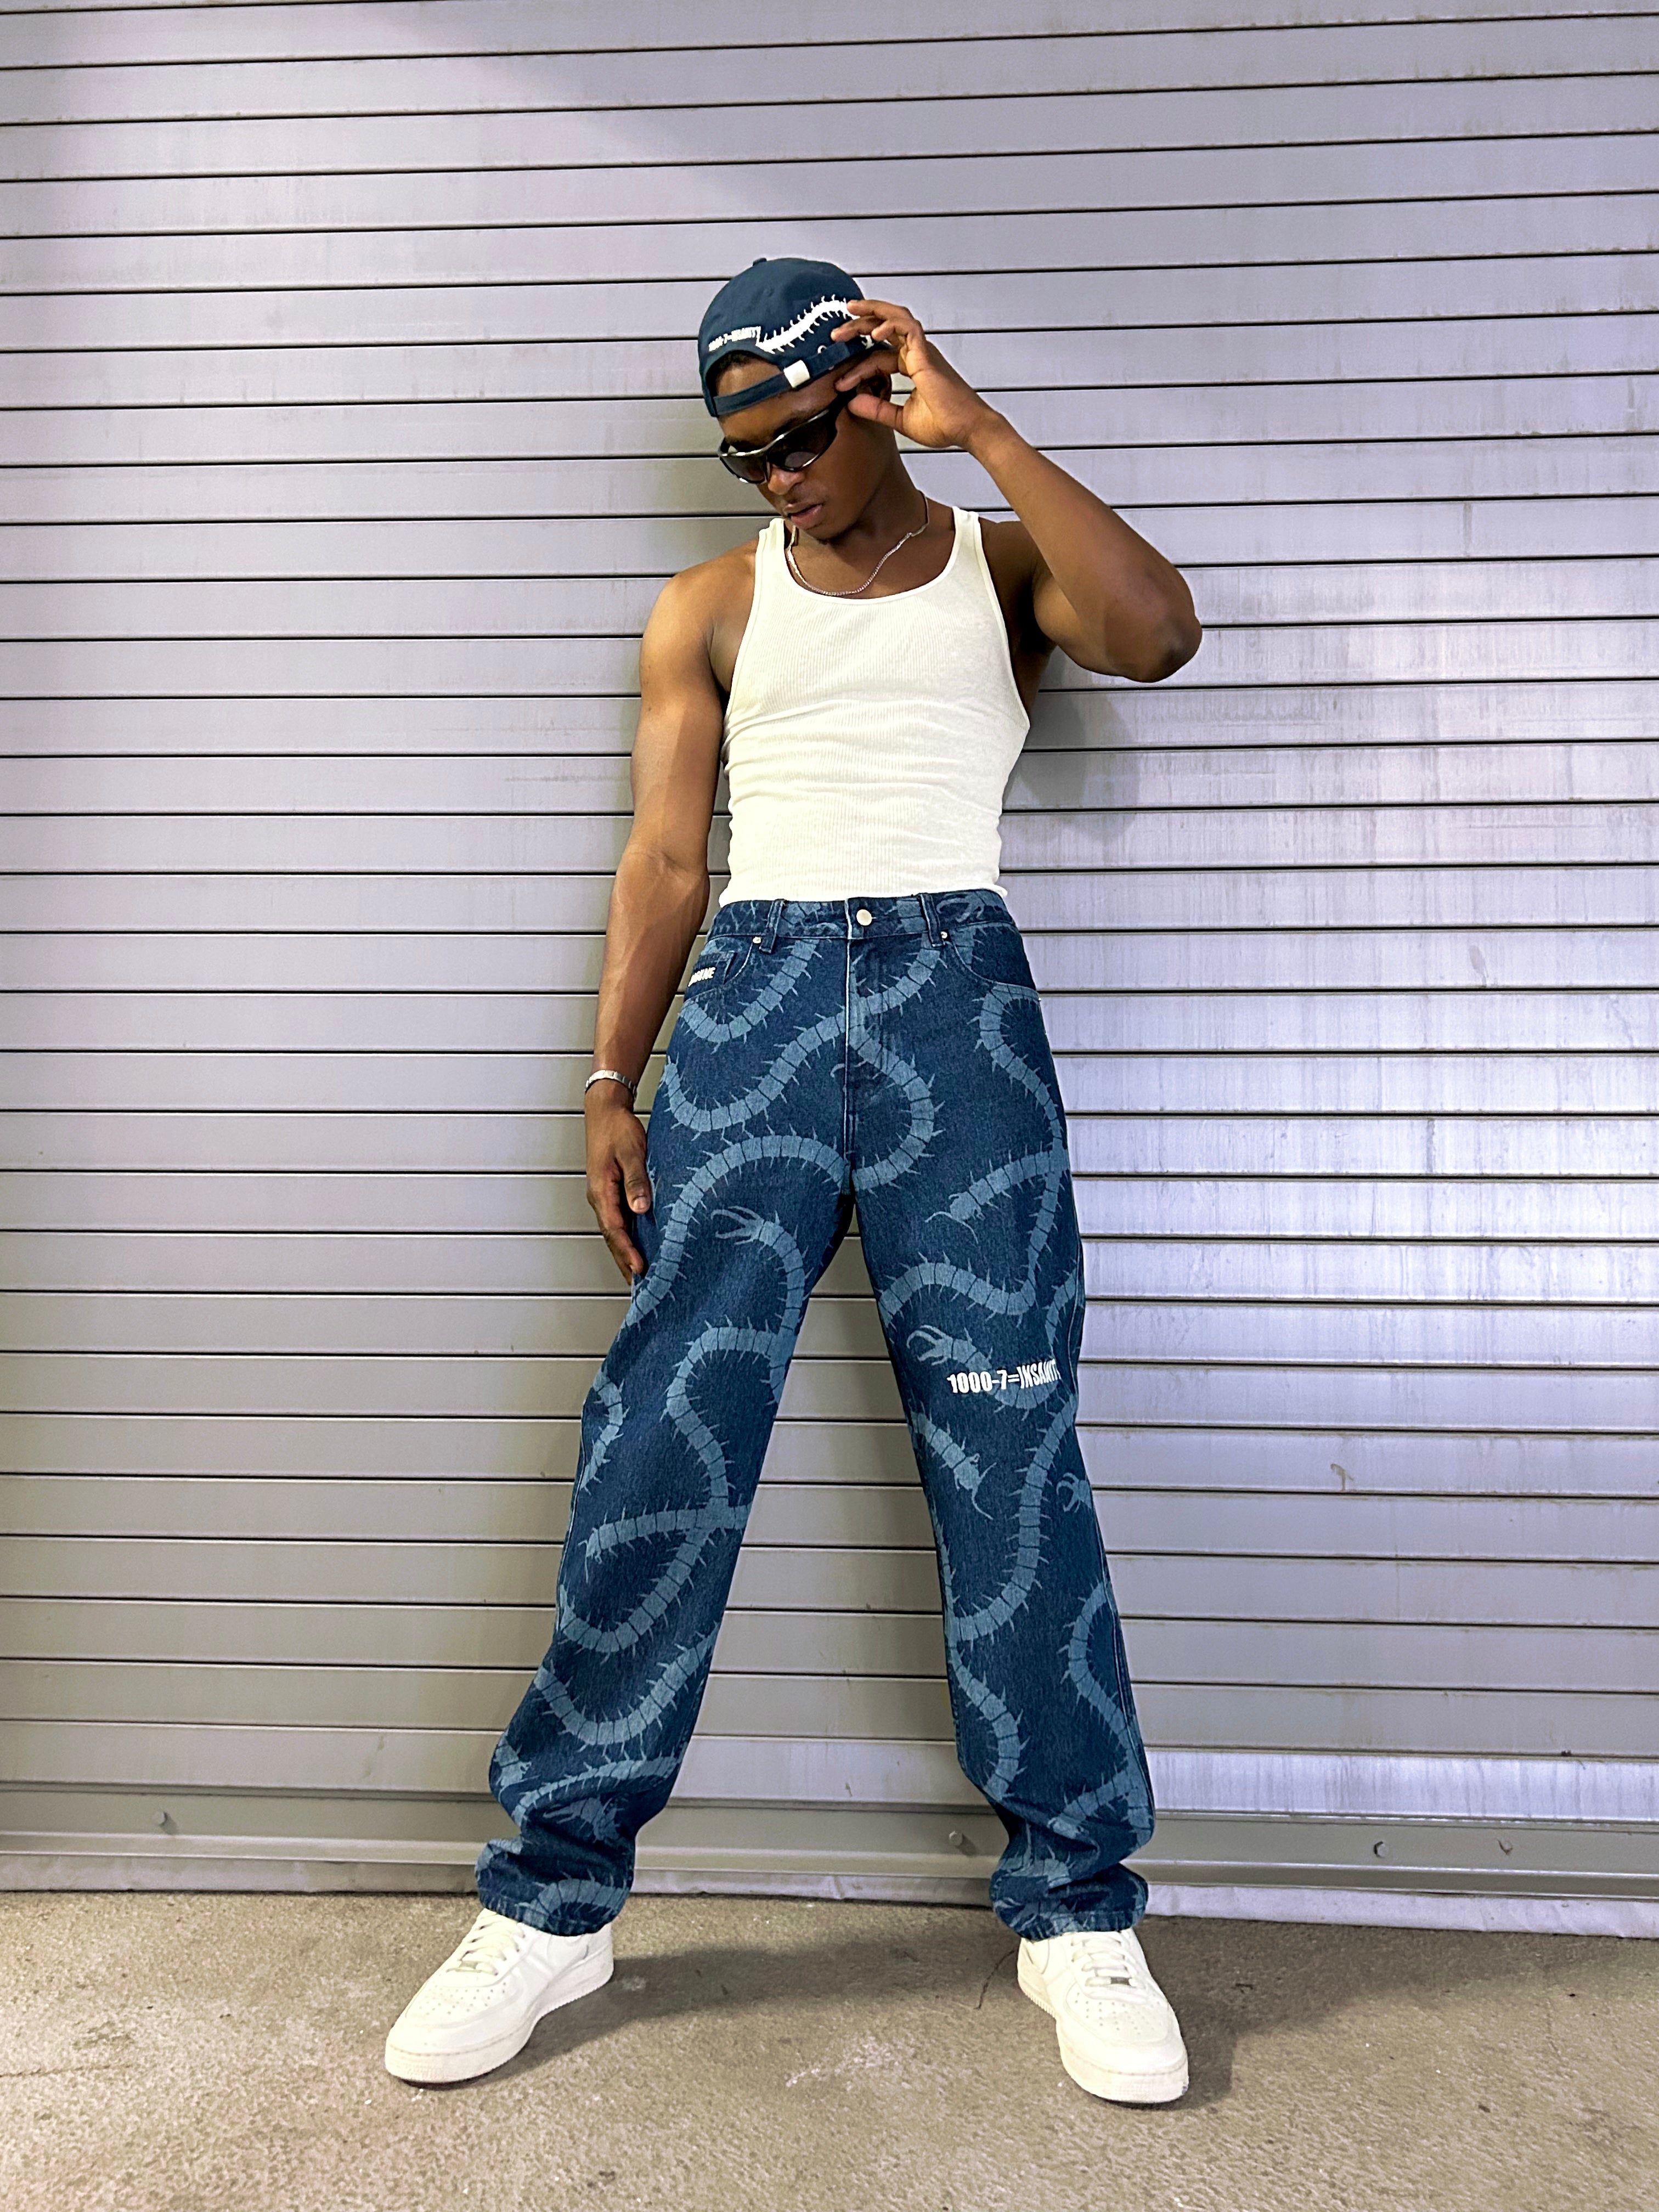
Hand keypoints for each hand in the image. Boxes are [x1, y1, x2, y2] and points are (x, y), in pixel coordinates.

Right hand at [585, 1089, 650, 1281]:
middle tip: (642, 1286)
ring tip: (641, 1275)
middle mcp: (600, 1198)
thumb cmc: (617, 1129)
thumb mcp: (631, 1152)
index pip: (615, 1230)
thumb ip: (636, 1181)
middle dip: (626, 1262)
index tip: (641, 1269)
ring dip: (626, 1252)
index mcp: (601, 1191)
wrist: (606, 1110)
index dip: (628, 1252)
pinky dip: (629, 1236)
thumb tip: (641, 1209)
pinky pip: (620, 1220)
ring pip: (615, 1231)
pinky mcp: (612, 1191)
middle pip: (613, 1238)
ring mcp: (605, 1196)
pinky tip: (640, 1245)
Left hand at [830, 299, 1000, 452]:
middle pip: (884, 328)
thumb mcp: (900, 419)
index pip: (878, 358)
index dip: (856, 369)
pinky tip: (874, 332)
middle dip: (858, 326)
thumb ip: (876, 409)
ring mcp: (923, 351)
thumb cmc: (945, 425)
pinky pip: (907, 327)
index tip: (841, 384)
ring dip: (871, 313)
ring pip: (895, 318)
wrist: (968, 429)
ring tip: (850, 312)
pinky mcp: (927, 353)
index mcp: (913, 366)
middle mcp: (917, 354)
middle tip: (836, 333)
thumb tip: (851, 404)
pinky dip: (889, 324)